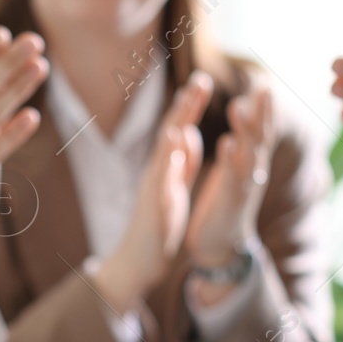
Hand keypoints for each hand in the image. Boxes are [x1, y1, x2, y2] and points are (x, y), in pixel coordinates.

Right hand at [94, 73, 210, 315]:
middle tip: (200, 79)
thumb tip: (189, 132)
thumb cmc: (157, 226)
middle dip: (185, 106)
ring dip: (175, 127)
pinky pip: (161, 183)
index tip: (204, 79)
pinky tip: (176, 148)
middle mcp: (156, 173)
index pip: (178, 130)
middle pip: (170, 133)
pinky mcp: (155, 209)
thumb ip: (182, 162)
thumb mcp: (173, 188)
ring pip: (163, 154)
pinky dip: (168, 164)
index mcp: (164, 168)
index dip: (190, 106)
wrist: (138, 262)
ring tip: (187, 104)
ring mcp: (153, 190)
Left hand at [186, 87, 273, 268]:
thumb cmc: (222, 207)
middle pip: (260, 138)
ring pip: (247, 153)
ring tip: (238, 105)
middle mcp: (251, 173)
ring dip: (244, 129)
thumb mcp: (232, 175)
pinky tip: (227, 142)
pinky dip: (230, 159)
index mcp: (249, 165)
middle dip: (263, 113)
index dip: (263, 111)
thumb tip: (240, 131)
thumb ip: (238, 152)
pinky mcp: (229, 201)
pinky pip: (231, 177)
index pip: (259, 133)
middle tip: (266, 87)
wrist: (218, 247)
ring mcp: (242, 186)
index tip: (265, 85)